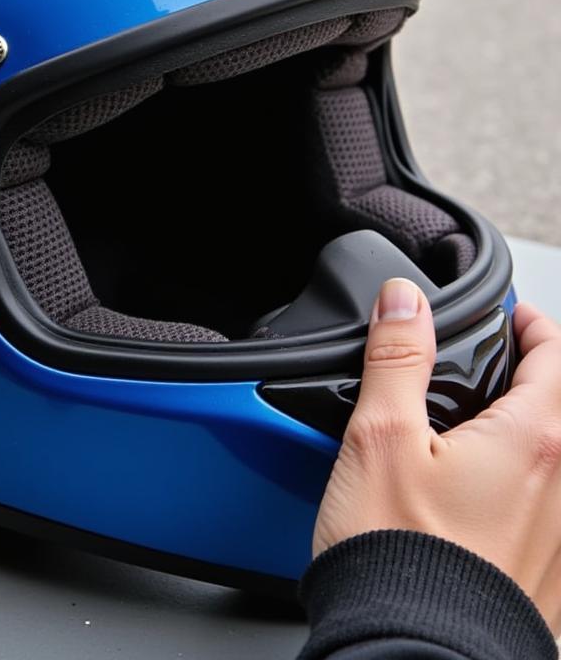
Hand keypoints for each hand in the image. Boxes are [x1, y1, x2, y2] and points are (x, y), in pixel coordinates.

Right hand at [314, 278, 560, 630]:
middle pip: (560, 409)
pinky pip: (545, 508)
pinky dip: (519, 479)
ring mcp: (559, 536)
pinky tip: (475, 490)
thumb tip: (406, 300)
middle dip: (530, 376)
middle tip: (490, 361)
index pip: (555, 358)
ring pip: (554, 459)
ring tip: (475, 423)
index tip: (508, 315)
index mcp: (532, 443)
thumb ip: (398, 359)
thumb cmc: (398, 555)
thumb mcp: (381, 437)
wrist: (411, 653)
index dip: (531, 325)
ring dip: (525, 429)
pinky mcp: (545, 574)